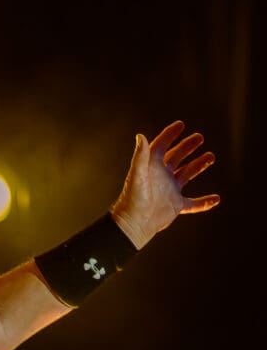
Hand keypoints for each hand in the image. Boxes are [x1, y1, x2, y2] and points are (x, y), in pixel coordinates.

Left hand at [111, 121, 219, 248]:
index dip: (170, 135)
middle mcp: (161, 177)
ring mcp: (169, 191)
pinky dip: (204, 202)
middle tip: (199, 138)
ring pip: (187, 174)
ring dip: (199, 165)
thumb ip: (140, 156)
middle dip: (188, 147)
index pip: (161, 146)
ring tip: (211, 157)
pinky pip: (193, 204)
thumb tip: (141, 136)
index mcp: (151, 167)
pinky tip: (216, 199)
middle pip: (177, 157)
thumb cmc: (132, 200)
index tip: (181, 125)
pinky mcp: (176, 206)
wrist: (134, 224)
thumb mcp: (137, 175)